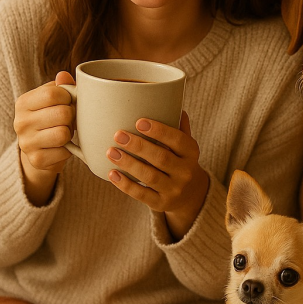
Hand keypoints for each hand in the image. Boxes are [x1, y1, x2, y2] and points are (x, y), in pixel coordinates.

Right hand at [14, 71, 75, 205]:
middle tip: (68, 119)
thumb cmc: (50, 119)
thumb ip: (61, 86)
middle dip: (72, 116)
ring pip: (63, 133)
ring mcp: (26, 143)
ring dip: (70, 133)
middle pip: (62, 113)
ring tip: (64, 132)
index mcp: (23, 102)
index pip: (54, 93)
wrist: (39, 150)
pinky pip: (64, 152)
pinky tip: (61, 147)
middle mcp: (20, 122)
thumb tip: (64, 75)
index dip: (69, 97)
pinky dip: (68, 150)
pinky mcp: (36, 160)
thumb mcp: (53, 100)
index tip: (68, 102)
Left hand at [106, 111, 208, 240]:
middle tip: (118, 134)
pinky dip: (125, 184)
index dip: (159, 131)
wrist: (191, 195)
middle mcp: (185, 172)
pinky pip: (141, 194)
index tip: (139, 121)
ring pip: (149, 176)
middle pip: (161, 158)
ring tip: (111, 151)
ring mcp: (174, 190)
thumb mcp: (185, 145)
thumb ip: (179, 126)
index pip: (178, 140)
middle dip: (138, 146)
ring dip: (128, 163)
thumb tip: (173, 99)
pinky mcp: (161, 204)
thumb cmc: (181, 161)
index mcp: (191, 153)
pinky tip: (112, 173)